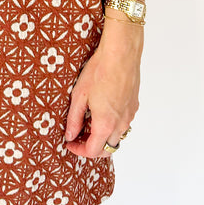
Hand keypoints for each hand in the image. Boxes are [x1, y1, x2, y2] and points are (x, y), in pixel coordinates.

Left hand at [64, 16, 142, 158]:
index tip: (70, 143)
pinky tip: (102, 111)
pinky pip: (123, 124)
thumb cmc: (100, 71)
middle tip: (78, 137)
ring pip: (117, 138)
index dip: (79, 151)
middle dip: (91, 147)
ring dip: (103, 137)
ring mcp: (129, 115)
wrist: (121, 54)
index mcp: (105, 124)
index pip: (93, 151)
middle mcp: (121, 124)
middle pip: (107, 149)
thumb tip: (70, 135)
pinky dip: (112, 126)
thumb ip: (74, 119)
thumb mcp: (79, 95)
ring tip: (88, 123)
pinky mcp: (134, 106)